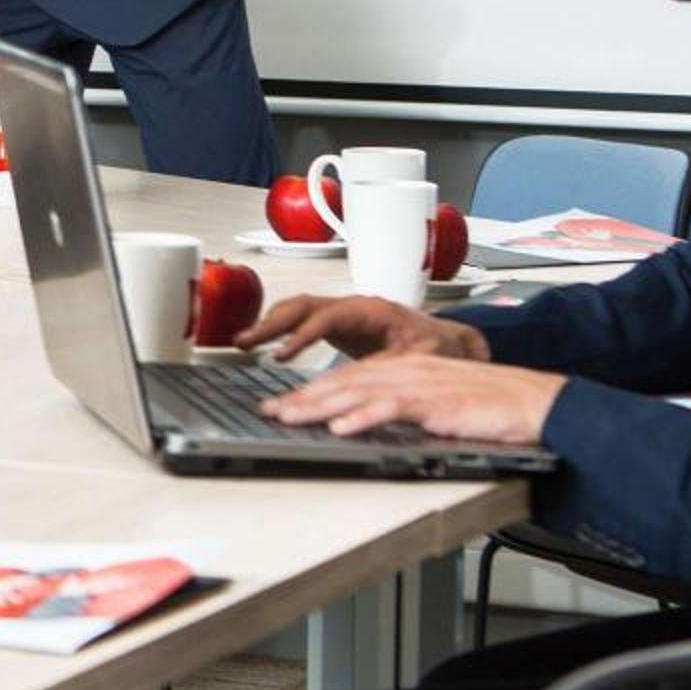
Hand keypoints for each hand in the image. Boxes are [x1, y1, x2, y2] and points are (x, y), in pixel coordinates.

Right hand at [238, 292, 490, 364]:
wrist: (448, 341)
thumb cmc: (437, 346)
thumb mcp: (418, 359)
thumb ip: (386, 367)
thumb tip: (360, 383)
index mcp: (371, 310)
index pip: (326, 316)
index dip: (301, 334)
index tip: (280, 353)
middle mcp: (352, 306)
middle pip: (303, 306)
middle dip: (271, 323)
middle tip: (245, 341)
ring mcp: (343, 313)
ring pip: (298, 309)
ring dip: (269, 323)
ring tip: (242, 342)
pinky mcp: (337, 325)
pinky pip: (301, 319)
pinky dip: (279, 328)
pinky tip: (262, 343)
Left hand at [260, 352, 565, 447]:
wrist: (535, 403)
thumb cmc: (490, 407)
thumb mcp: (437, 403)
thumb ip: (403, 407)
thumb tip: (366, 423)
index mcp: (406, 368)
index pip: (348, 378)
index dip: (311, 392)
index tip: (282, 405)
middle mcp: (407, 371)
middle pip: (343, 382)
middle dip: (302, 398)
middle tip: (269, 411)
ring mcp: (420, 384)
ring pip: (357, 392)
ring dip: (319, 406)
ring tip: (289, 418)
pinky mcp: (435, 402)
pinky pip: (391, 408)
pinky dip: (362, 417)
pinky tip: (340, 426)